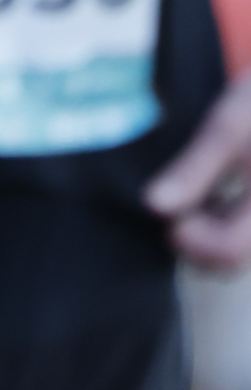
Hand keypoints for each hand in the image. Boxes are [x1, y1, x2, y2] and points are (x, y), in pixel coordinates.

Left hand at [146, 78, 250, 267]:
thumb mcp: (225, 128)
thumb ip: (192, 170)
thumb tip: (152, 206)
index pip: (229, 250)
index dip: (191, 238)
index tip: (167, 209)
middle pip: (227, 262)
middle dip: (191, 239)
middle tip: (174, 199)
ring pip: (230, 256)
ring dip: (201, 235)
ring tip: (192, 193)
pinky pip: (236, 242)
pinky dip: (214, 228)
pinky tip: (206, 196)